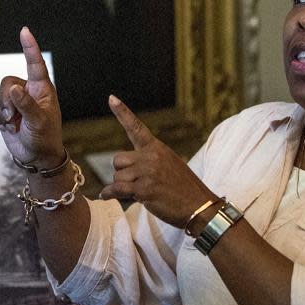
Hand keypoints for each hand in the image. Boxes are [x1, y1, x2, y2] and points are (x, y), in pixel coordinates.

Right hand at [0, 27, 64, 168]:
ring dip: (1, 113)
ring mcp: (14, 101)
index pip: (35, 64)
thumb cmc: (45, 137)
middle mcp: (27, 90)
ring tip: (12, 125)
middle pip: (6, 82)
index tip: (24, 31)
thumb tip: (14, 89)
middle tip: (13, 118)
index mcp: (42, 89)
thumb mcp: (39, 122)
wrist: (36, 157)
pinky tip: (6, 128)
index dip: (30, 47)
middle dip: (6, 101)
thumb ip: (26, 105)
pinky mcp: (2, 111)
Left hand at [99, 96, 216, 227]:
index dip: (122, 112)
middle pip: (117, 159)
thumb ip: (150, 161)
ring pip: (117, 177)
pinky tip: (105, 196)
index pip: (137, 127)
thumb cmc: (184, 188)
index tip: (111, 98)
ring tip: (139, 193)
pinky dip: (108, 194)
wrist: (200, 206)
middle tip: (134, 182)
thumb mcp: (170, 165)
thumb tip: (127, 169)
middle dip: (121, 172)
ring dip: (122, 187)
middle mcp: (151, 157)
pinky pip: (116, 189)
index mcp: (157, 148)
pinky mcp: (144, 189)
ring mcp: (147, 172)